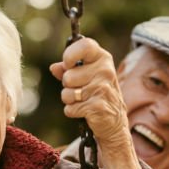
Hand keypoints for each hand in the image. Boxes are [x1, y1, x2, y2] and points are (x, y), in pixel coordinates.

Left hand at [49, 37, 131, 154]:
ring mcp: (102, 89)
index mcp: (103, 59)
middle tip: (81, 90)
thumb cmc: (97, 95)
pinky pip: (70, 108)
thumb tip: (54, 67)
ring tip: (83, 101)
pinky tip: (85, 111)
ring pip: (67, 94)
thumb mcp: (86, 77)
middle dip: (68, 86)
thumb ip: (68, 70)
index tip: (67, 64)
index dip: (70, 54)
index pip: (85, 45)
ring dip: (70, 100)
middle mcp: (105, 71)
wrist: (114, 122)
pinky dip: (73, 112)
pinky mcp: (97, 106)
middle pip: (68, 76)